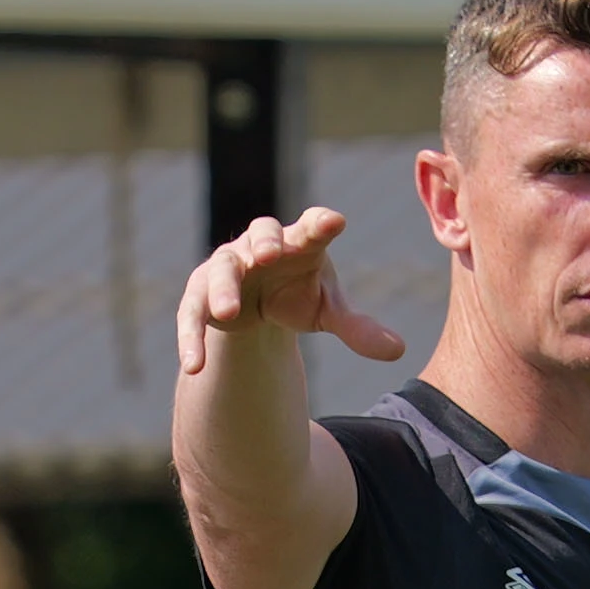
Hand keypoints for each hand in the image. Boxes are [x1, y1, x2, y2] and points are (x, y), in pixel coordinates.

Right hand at [177, 207, 405, 384]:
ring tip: (228, 311)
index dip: (320, 223)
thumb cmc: (296, 294)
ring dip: (223, 288)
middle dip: (264, 242)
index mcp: (299, 243)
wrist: (257, 305)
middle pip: (261, 234)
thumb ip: (357, 328)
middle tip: (270, 254)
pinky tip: (193, 366)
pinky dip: (191, 338)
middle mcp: (259, 247)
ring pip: (222, 270)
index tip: (335, 222)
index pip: (311, 227)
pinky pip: (192, 313)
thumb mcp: (326, 311)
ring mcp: (227, 267)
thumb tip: (398, 350)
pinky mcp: (200, 296)